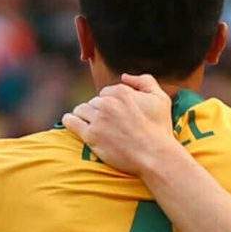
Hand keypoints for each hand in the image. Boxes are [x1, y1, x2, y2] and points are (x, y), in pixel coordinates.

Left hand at [62, 75, 176, 175]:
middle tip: (105, 123)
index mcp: (122, 92)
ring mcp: (98, 119)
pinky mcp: (91, 135)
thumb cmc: (160, 129)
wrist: (154, 155)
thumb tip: (124, 76)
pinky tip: (70, 121)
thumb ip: (145, 81)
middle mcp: (108, 103)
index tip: (114, 114)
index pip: (106, 92)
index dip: (109, 103)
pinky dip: (69, 120)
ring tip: (88, 123)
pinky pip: (72, 122)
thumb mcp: (161, 98)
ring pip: (81, 110)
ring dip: (83, 115)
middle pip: (93, 102)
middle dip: (97, 110)